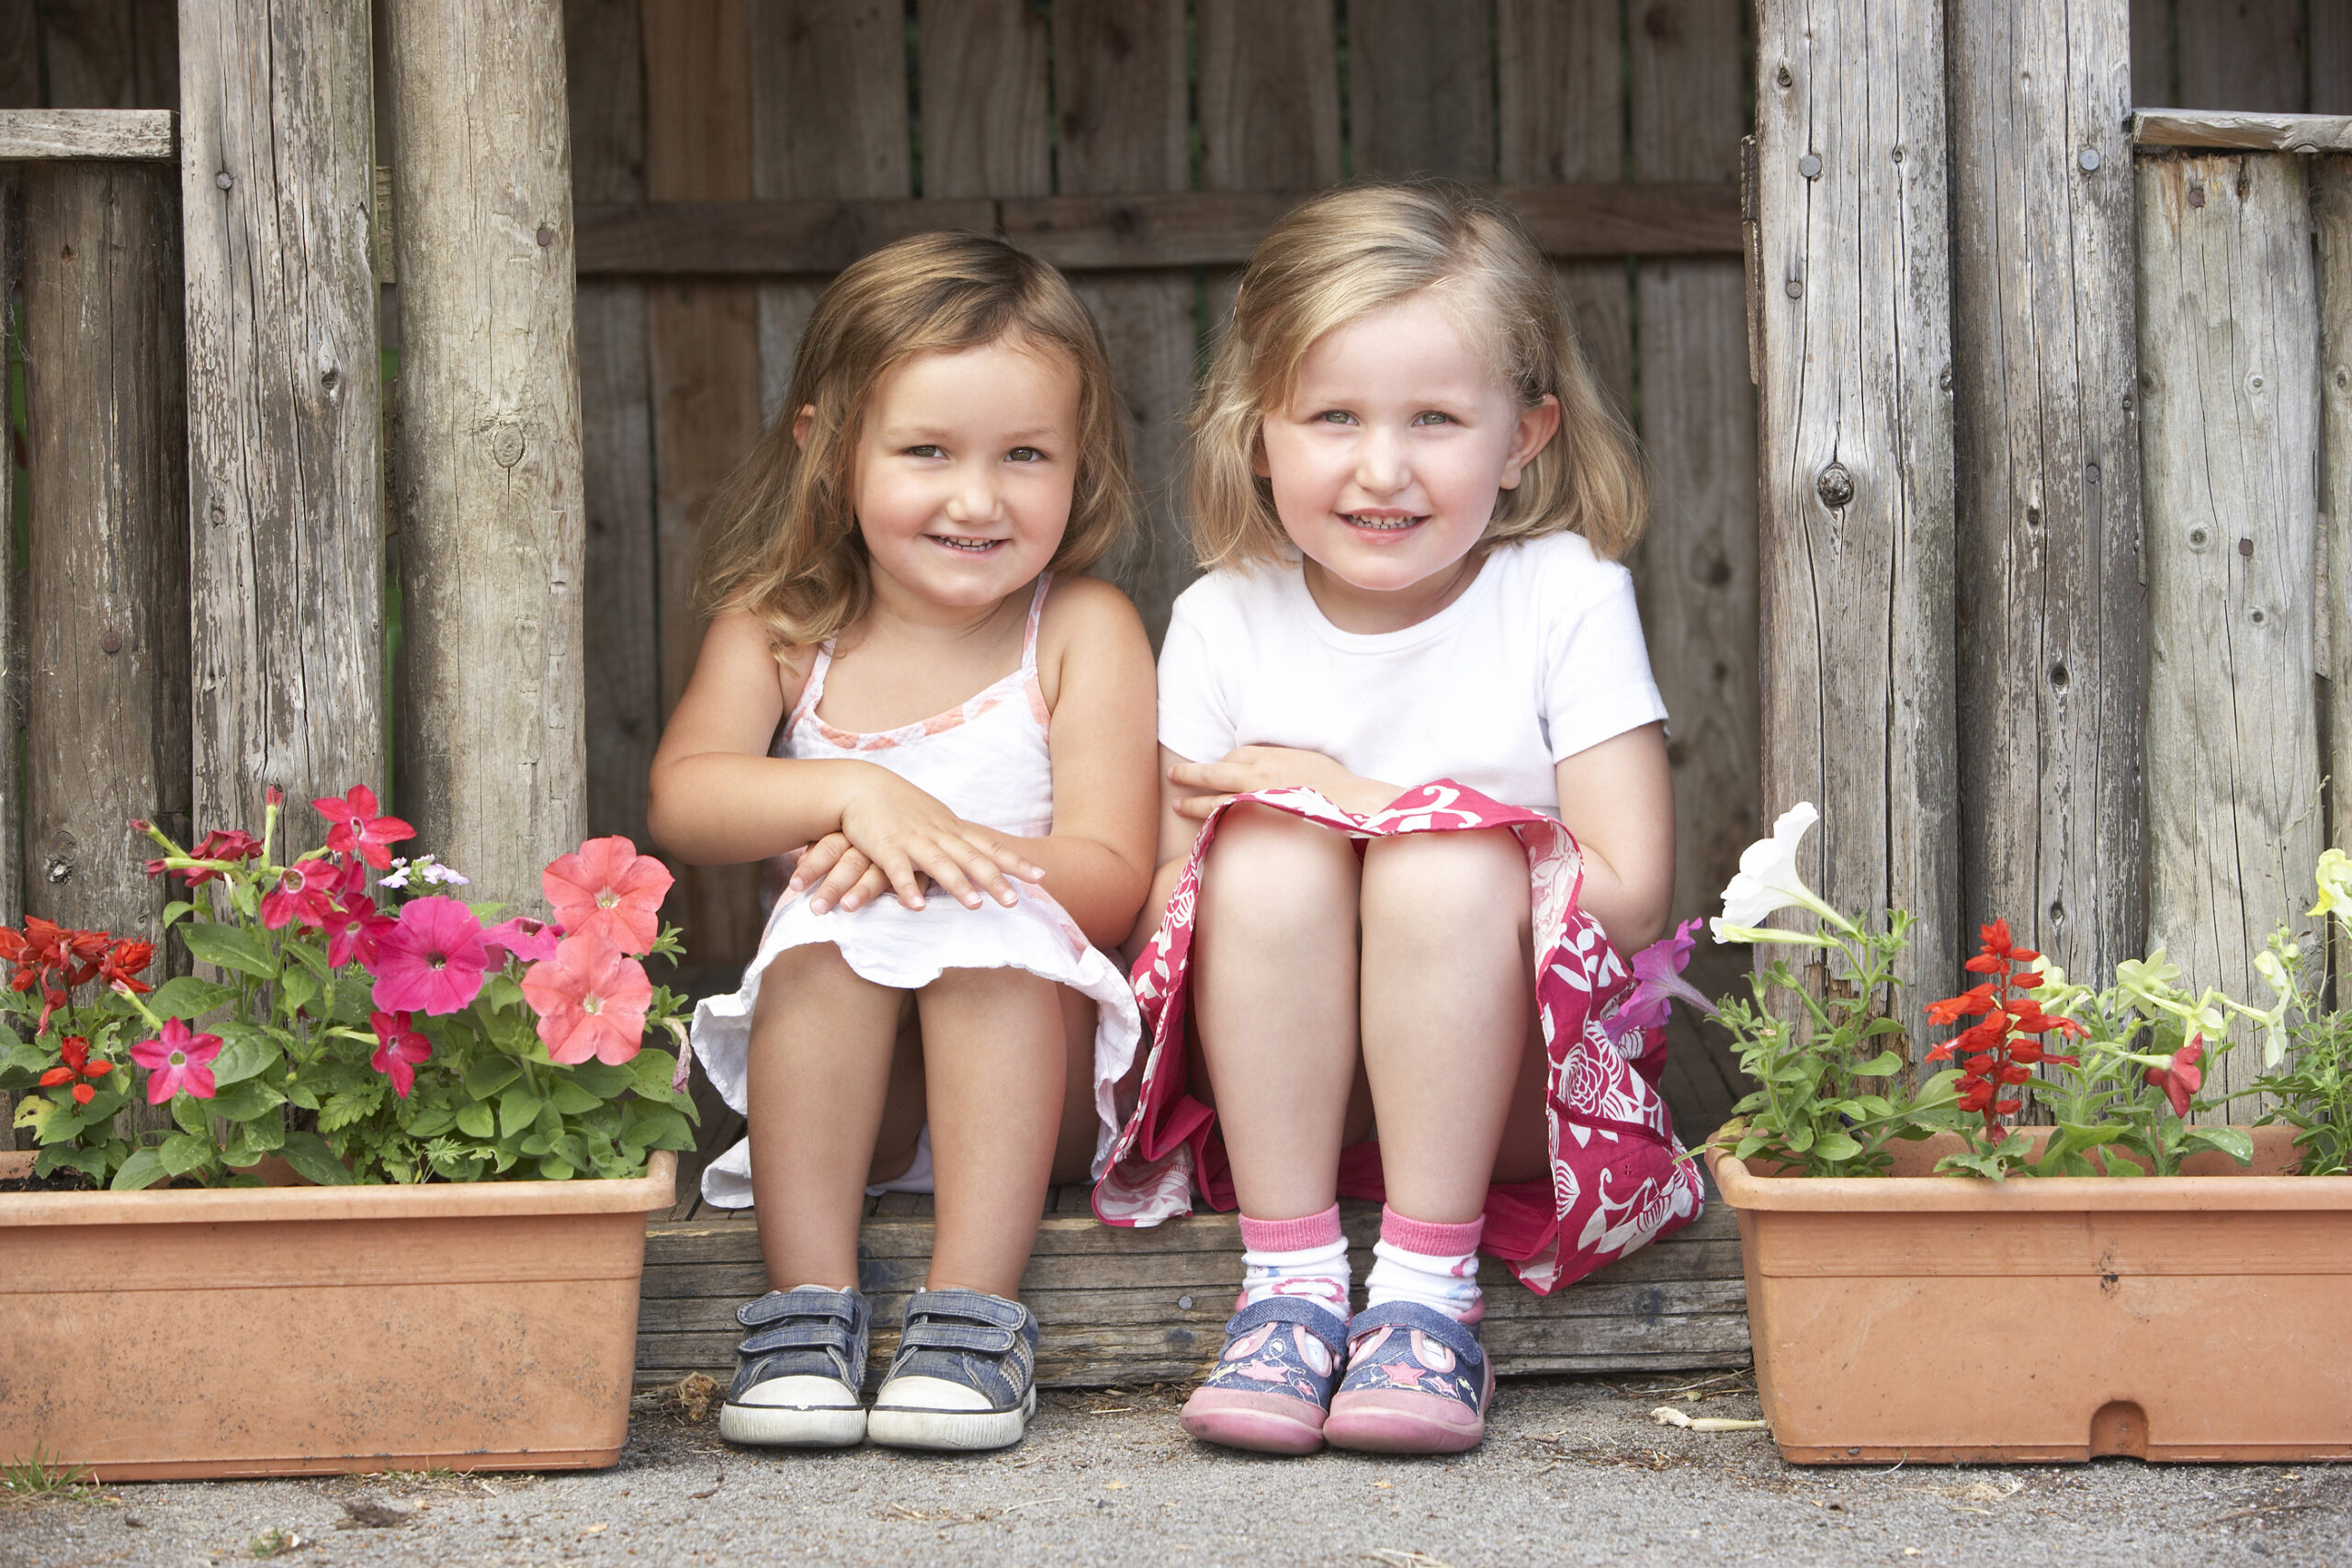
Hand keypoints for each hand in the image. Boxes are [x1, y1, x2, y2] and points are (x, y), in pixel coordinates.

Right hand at [797, 773, 1044, 913]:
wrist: (861, 786)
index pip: (991, 846)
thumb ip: (957, 840)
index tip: (1042, 877)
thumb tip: (983, 859)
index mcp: (952, 829)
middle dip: (994, 880)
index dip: (1015, 862)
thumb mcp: (936, 820)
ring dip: (958, 885)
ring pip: (939, 864)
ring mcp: (913, 839)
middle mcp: (938, 834)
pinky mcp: (885, 846)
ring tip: (975, 906)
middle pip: (971, 858)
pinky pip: (898, 869)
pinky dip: (908, 887)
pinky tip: (917, 906)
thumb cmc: (901, 806)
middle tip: (1015, 902)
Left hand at [1167, 746, 1400, 819]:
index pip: (1236, 755)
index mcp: (1271, 756)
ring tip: (1177, 804)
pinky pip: (1229, 820)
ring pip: (1215, 798)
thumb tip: (1279, 770)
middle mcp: (1258, 774)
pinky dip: (1213, 823)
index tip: (1216, 770)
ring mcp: (1255, 798)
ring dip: (1193, 801)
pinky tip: (1202, 829)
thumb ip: (1287, 762)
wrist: (1351, 802)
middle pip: (1215, 771)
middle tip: (1173, 775)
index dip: (1222, 763)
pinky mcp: (1258, 819)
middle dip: (1191, 774)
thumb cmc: (1337, 784)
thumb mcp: (1310, 761)